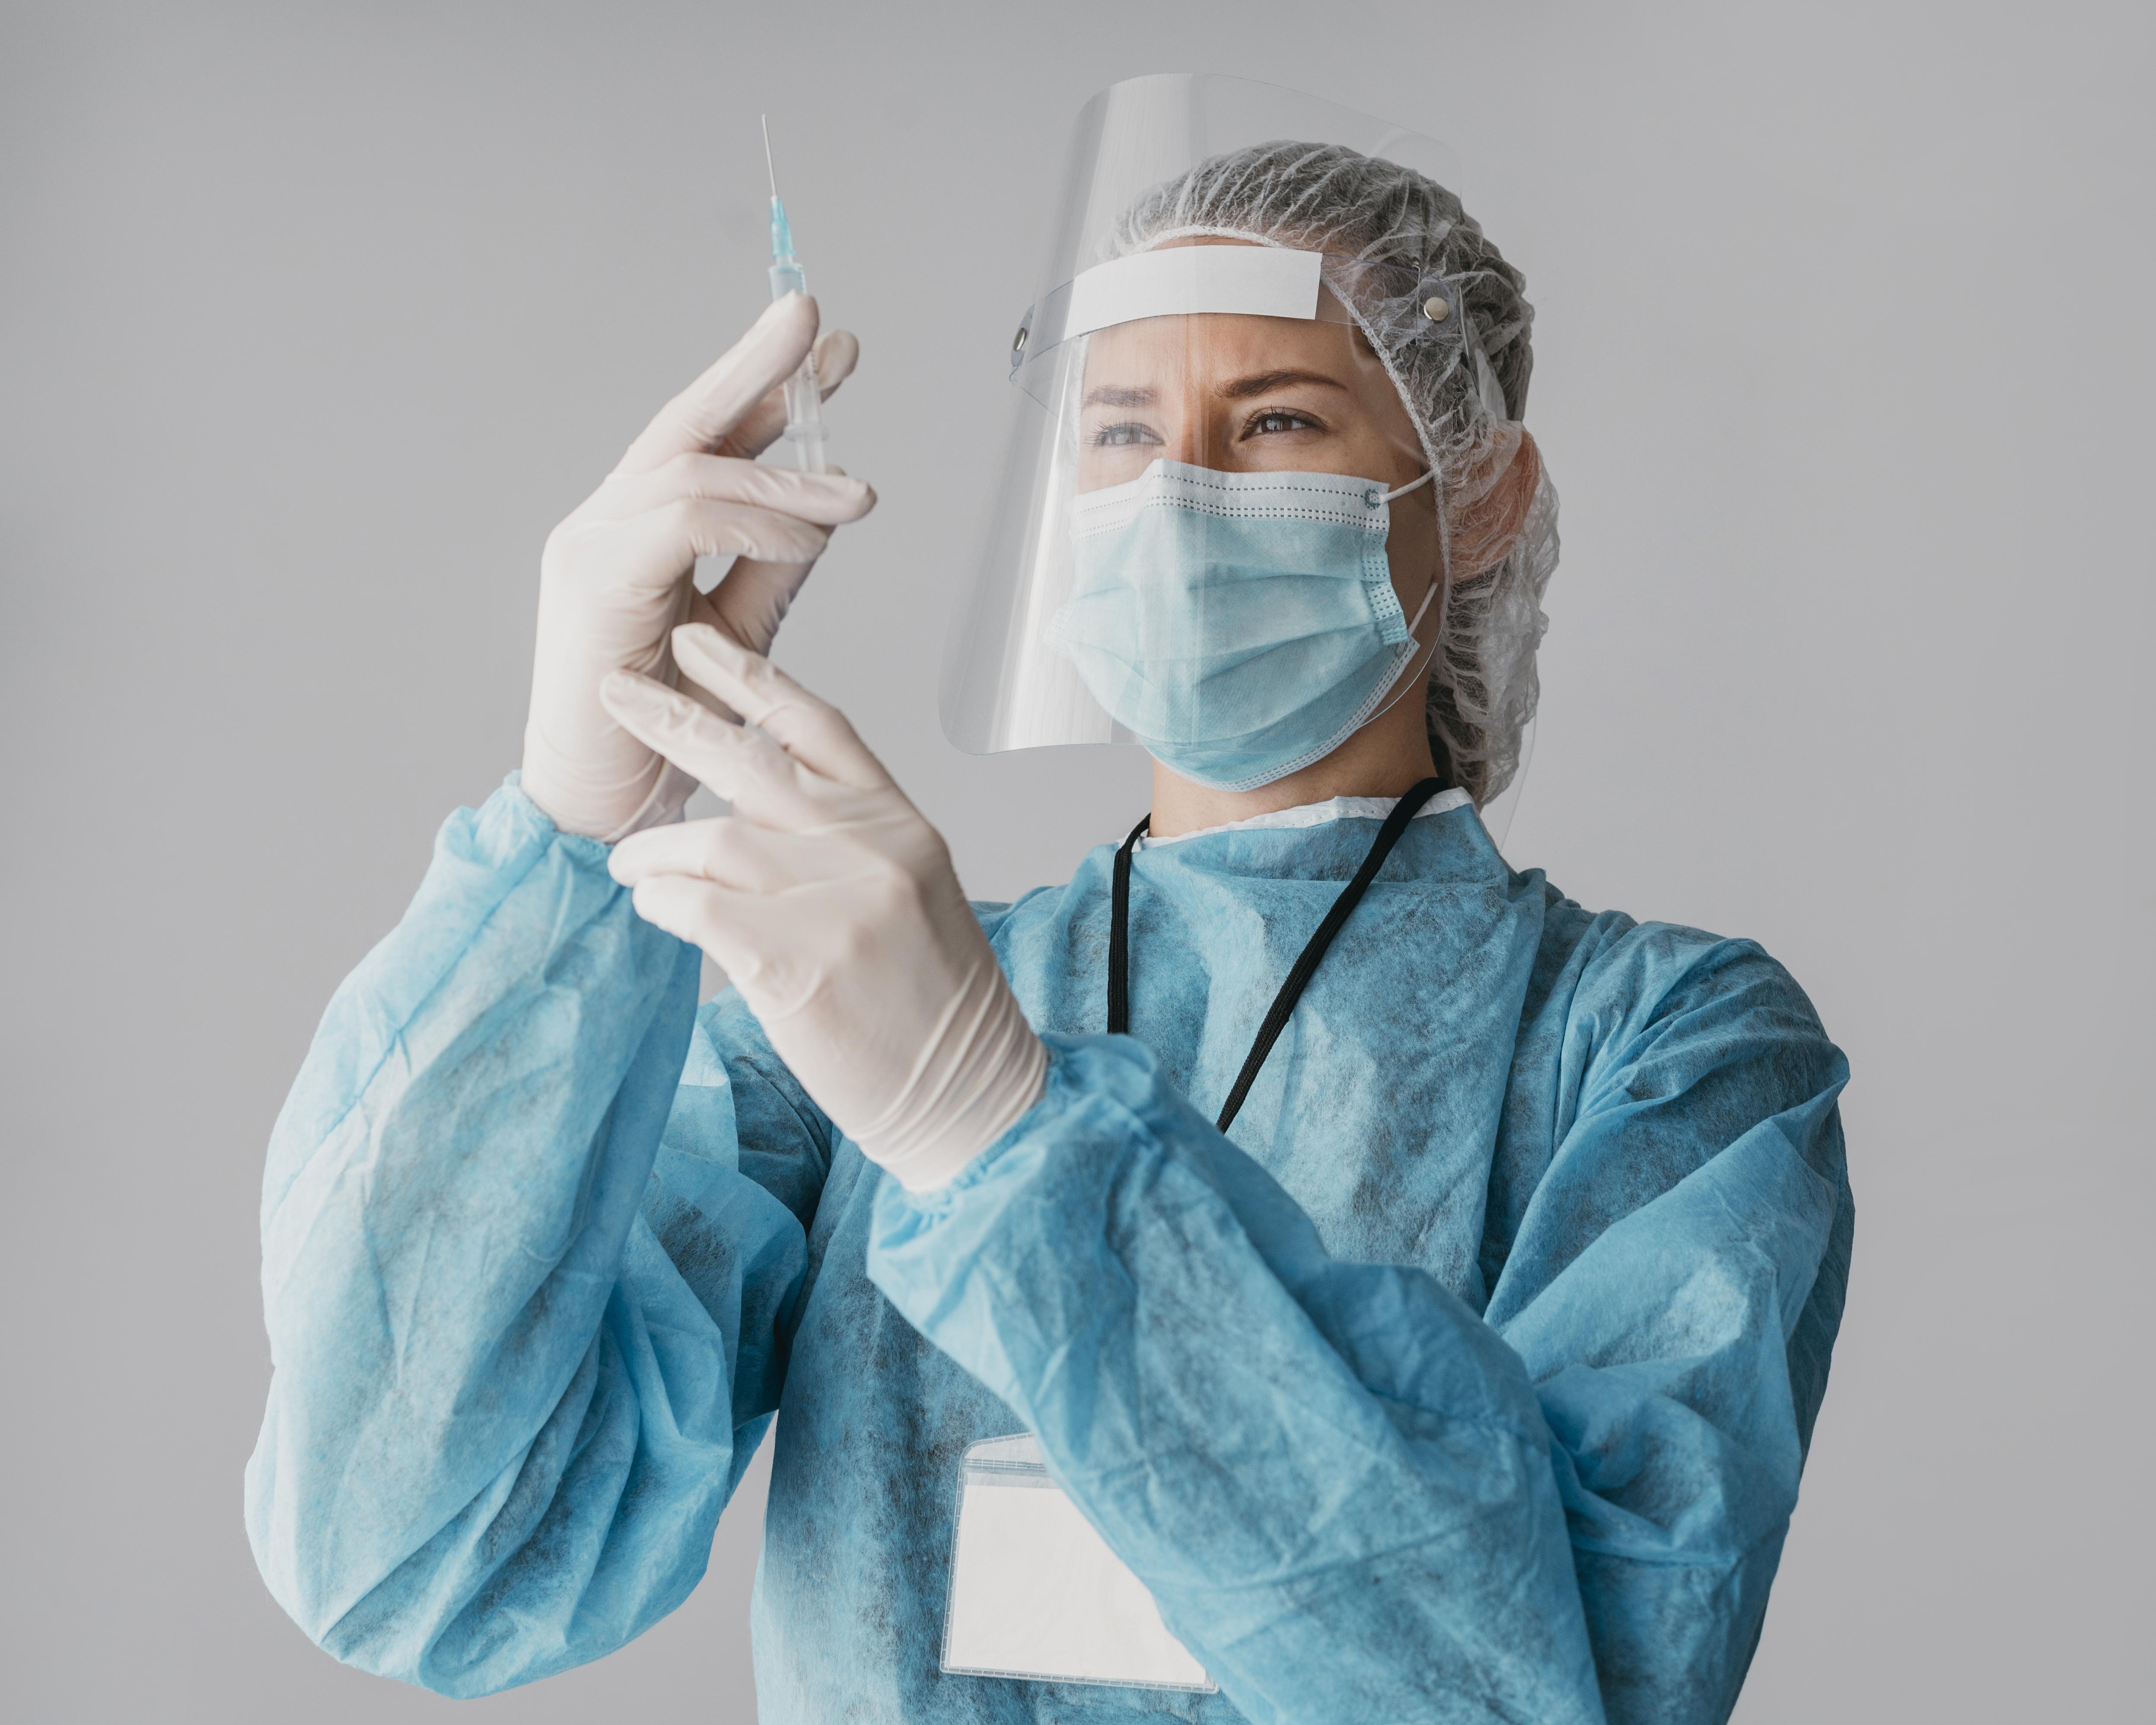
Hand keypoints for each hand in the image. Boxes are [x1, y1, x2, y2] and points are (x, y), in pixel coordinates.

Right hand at [521, 294, 875, 840]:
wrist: (602, 807)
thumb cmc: (663, 732)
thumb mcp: (739, 634)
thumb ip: (771, 568)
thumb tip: (826, 512)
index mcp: (639, 530)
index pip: (708, 440)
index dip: (767, 391)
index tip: (831, 353)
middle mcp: (607, 522)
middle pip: (688, 422)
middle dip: (757, 368)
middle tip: (820, 322)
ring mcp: (591, 543)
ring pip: (697, 469)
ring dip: (788, 473)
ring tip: (859, 491)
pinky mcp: (594, 578)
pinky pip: (687, 519)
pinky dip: (756, 520)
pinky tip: (811, 531)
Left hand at [601, 625, 1045, 1190]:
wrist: (967, 1092)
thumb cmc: (927, 1002)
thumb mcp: (904, 892)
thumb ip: (838, 840)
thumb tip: (735, 813)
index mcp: (901, 823)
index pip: (817, 725)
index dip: (750, 676)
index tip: (694, 641)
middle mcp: (873, 849)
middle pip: (752, 760)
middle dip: (672, 718)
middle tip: (614, 692)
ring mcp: (839, 904)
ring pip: (709, 841)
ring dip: (651, 850)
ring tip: (628, 863)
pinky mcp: (799, 963)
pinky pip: (694, 908)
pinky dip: (660, 902)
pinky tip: (654, 908)